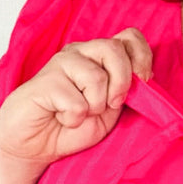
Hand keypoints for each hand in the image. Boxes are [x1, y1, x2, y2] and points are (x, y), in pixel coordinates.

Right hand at [0, 29, 152, 173]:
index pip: (129, 37)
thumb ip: (127, 89)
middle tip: (110, 105)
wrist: (35, 146)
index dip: (142, 57)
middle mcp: (80, 53)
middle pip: (114, 49)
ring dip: (94, 106)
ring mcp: (61, 64)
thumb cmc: (72, 125)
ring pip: (96, 77)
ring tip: (78, 114)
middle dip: (121, 83)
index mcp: (99, 56)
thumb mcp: (111, 109)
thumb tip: (147, 74)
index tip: (143, 82)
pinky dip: (74, 119)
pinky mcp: (45, 81)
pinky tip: (61, 118)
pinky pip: (77, 102)